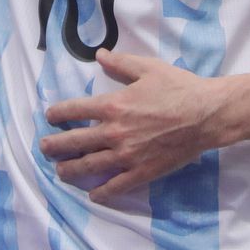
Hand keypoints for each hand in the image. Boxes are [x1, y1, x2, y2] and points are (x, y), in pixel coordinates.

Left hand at [39, 49, 233, 204]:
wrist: (206, 115)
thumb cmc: (178, 88)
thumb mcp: (148, 68)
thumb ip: (120, 63)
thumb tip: (99, 55)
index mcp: (113, 105)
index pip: (74, 110)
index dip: (57, 114)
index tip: (49, 117)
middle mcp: (114, 131)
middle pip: (74, 141)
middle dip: (54, 146)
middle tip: (44, 148)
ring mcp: (127, 154)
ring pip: (89, 166)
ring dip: (70, 170)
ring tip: (60, 172)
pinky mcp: (142, 171)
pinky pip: (116, 185)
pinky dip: (102, 191)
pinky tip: (93, 194)